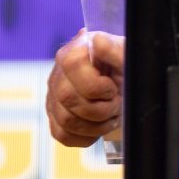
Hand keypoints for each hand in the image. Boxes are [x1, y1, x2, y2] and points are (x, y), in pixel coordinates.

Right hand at [46, 31, 124, 147]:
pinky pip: (63, 136)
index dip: (96, 84)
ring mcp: (53, 97)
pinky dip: (86, 137)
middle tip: (116, 105)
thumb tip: (98, 41)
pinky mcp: (55, 118)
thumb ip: (115, 49)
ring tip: (111, 116)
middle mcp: (58, 74)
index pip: (72, 66)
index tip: (112, 88)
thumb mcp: (125, 54)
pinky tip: (99, 127)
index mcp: (73, 52)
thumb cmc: (123, 65)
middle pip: (68, 98)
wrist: (122, 81)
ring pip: (66, 121)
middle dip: (100, 108)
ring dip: (96, 125)